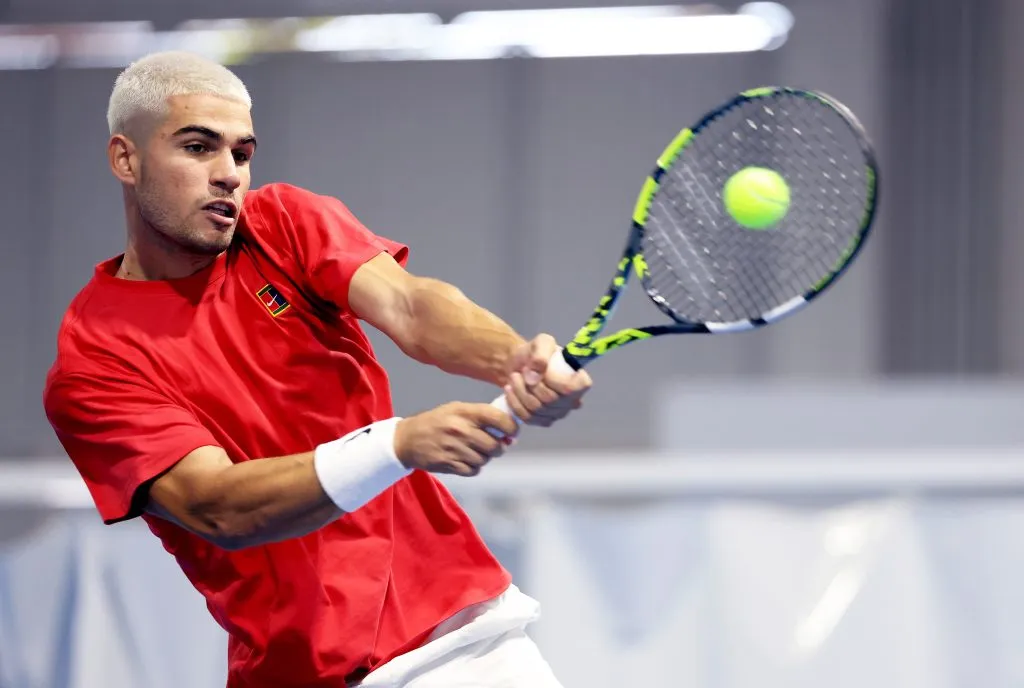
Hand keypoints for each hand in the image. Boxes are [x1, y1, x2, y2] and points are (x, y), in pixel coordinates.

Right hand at [393, 402, 518, 476]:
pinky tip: (465, 459)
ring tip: (474, 451)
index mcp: (465, 412)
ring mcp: (455, 449)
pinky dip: (473, 467)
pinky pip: (473, 470)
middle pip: (495, 445)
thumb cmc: (437, 421)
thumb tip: (509, 434)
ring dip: (484, 458)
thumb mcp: (457, 409)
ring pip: (485, 460)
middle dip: (499, 447)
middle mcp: (461, 430)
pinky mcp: (449, 464)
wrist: (407, 439)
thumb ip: (482, 417)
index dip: (512, 427)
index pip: (499, 419)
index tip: (512, 432)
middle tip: (493, 445)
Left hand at [503, 334, 592, 426]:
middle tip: (521, 371)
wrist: (520, 364)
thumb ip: (540, 354)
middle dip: (530, 384)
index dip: (553, 381)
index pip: (571, 389)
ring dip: (520, 392)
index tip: (540, 369)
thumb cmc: (536, 352)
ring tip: (514, 377)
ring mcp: (558, 413)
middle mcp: (573, 401)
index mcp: (580, 381)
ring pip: (536, 410)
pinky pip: (528, 418)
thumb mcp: (541, 342)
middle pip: (550, 400)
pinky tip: (510, 390)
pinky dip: (515, 403)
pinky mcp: (543, 420)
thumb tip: (534, 377)